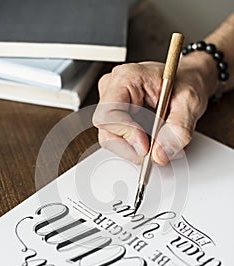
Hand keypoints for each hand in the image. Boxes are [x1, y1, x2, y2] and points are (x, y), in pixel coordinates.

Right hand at [93, 57, 216, 164]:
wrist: (191, 80)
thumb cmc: (187, 81)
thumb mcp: (191, 102)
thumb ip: (178, 128)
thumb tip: (160, 153)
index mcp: (127, 77)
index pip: (108, 114)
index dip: (125, 134)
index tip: (146, 146)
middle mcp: (114, 90)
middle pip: (107, 132)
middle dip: (132, 149)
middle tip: (157, 153)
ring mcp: (113, 106)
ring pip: (112, 141)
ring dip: (137, 150)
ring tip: (161, 143)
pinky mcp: (117, 119)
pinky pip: (120, 142)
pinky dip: (138, 148)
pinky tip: (155, 141)